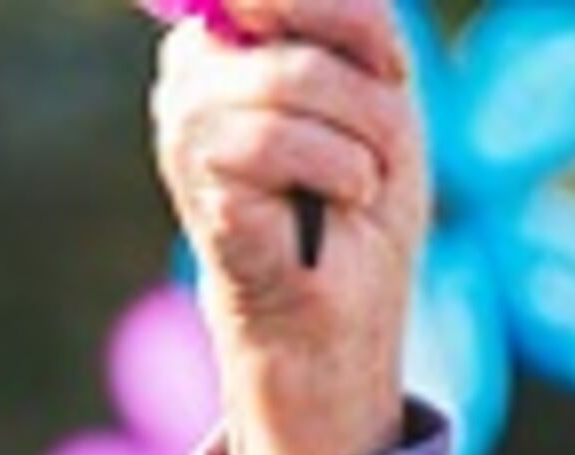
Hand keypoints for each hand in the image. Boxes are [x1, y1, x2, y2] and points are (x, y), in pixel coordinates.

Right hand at [149, 0, 426, 454]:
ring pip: (295, 76)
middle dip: (367, 87)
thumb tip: (304, 0)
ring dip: (363, 137)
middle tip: (377, 147)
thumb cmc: (359, 198)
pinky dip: (341, 173)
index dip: (354, 17)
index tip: (389, 70)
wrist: (340, 303)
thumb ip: (345, 21)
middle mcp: (194, 63)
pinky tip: (338, 205)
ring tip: (357, 183)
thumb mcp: (376, 91)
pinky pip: (282, 139)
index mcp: (233, 33)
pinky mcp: (196, 169)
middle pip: (293, 11)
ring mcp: (185, 114)